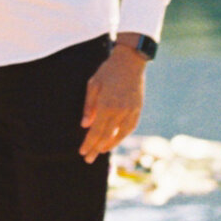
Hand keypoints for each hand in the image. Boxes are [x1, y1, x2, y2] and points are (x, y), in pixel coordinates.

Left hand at [78, 41, 147, 162]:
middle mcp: (120, 111)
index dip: (89, 143)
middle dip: (96, 148)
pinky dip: (122, 136)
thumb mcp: (93, 84)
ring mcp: (131, 111)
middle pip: (106, 136)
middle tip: (88, 159)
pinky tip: (115, 139)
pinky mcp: (138, 109)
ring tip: (101, 151)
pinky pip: (130, 128)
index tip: (82, 152)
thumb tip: (85, 125)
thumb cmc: (108, 71)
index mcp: (106, 105)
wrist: (131, 61)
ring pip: (120, 135)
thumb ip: (89, 106)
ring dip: (110, 145)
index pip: (96, 131)